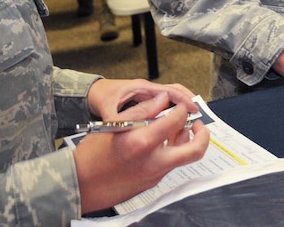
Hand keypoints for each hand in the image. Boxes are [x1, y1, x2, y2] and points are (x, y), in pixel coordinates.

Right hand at [74, 84, 208, 212]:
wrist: (80, 184)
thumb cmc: (91, 154)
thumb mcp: (114, 124)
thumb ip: (143, 111)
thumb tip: (163, 99)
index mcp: (142, 142)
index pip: (176, 120)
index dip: (180, 108)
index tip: (178, 105)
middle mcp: (153, 161)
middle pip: (195, 150)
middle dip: (203, 135)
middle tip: (198, 124)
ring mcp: (154, 175)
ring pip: (183, 158)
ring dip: (186, 142)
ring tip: (177, 129)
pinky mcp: (152, 183)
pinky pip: (169, 165)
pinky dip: (172, 151)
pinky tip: (162, 142)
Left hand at [85, 78, 199, 121]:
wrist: (93, 92)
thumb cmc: (101, 96)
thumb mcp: (107, 110)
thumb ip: (117, 120)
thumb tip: (128, 130)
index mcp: (141, 88)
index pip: (169, 91)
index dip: (183, 100)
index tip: (193, 109)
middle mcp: (147, 88)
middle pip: (175, 91)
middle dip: (188, 101)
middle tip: (198, 114)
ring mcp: (147, 93)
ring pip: (171, 96)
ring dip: (182, 105)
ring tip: (191, 119)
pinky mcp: (146, 99)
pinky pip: (164, 102)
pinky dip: (173, 109)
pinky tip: (175, 122)